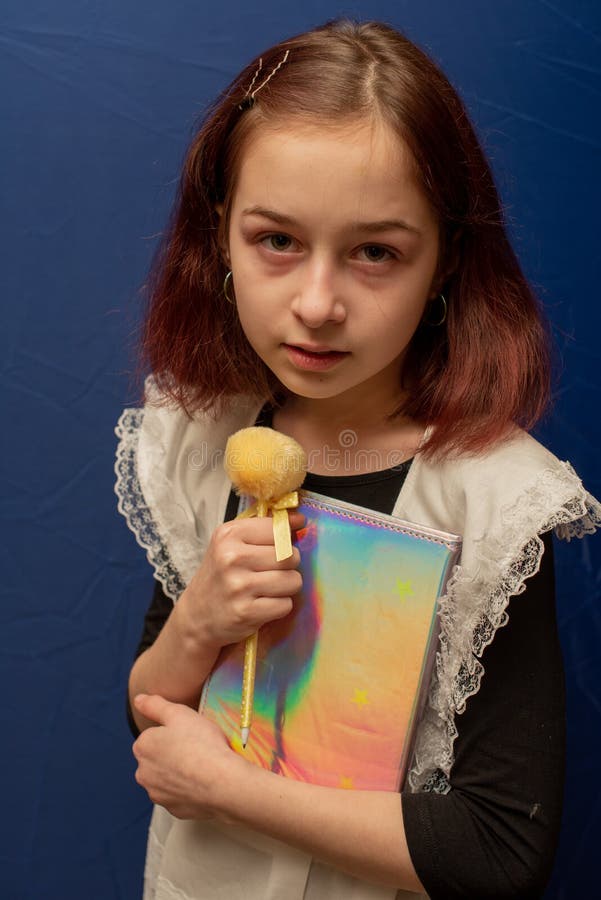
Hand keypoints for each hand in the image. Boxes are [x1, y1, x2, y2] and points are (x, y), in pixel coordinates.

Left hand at [132, 693, 244, 819]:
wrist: (222, 783)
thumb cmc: (202, 744)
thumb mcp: (179, 713)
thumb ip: (155, 705)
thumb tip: (138, 700)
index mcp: (142, 747)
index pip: (153, 735)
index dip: (173, 732)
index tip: (189, 734)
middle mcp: (144, 773)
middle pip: (158, 758)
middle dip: (172, 753)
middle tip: (196, 748)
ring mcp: (158, 794)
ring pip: (167, 778)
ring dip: (179, 772)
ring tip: (202, 765)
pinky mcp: (174, 810)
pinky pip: (179, 795)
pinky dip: (188, 789)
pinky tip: (204, 781)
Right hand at [181, 512, 303, 648]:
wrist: (196, 615)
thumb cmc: (220, 575)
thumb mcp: (233, 544)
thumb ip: (265, 529)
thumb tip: (300, 520)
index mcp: (229, 534)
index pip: (278, 529)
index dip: (285, 540)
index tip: (281, 546)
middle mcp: (232, 557)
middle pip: (290, 556)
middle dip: (288, 565)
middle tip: (270, 572)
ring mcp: (239, 586)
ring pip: (293, 580)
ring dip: (286, 587)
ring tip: (267, 588)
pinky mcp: (246, 612)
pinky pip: (285, 604)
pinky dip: (279, 606)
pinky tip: (262, 604)